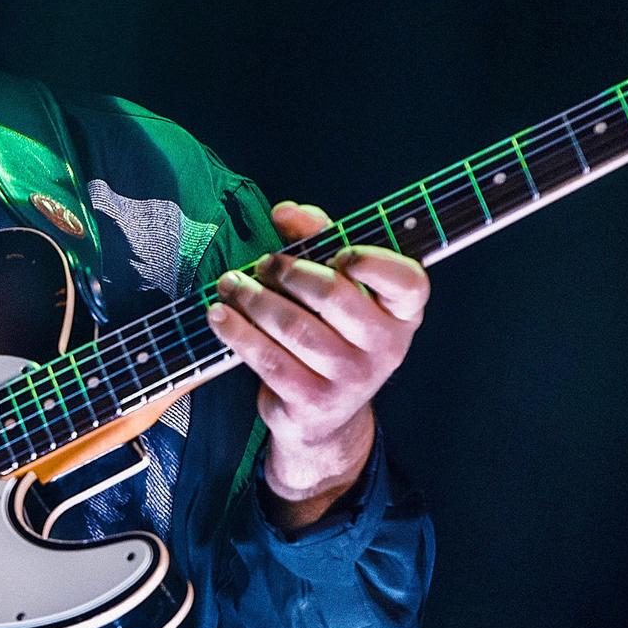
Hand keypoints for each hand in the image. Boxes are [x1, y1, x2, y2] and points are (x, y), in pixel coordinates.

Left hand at [207, 201, 428, 526]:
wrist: (325, 416)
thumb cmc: (332, 331)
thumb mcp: (338, 286)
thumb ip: (319, 238)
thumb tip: (286, 212)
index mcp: (403, 314)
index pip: (407, 282)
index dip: (371, 261)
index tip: (338, 253)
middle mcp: (385, 348)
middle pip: (333, 296)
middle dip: (288, 272)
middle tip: (263, 264)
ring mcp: (350, 380)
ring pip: (294, 327)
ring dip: (254, 299)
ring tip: (232, 285)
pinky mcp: (313, 402)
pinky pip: (269, 360)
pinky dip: (238, 333)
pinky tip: (220, 315)